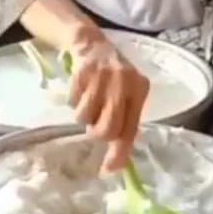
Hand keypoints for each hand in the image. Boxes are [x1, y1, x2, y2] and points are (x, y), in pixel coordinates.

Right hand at [66, 30, 149, 172]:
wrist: (92, 44)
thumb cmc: (111, 76)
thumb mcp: (126, 94)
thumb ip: (126, 120)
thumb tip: (118, 158)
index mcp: (139, 90)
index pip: (131, 128)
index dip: (120, 151)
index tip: (110, 169)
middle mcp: (123, 83)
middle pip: (108, 128)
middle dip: (97, 132)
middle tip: (94, 126)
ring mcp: (102, 77)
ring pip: (86, 117)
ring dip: (83, 115)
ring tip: (88, 101)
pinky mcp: (83, 72)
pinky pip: (73, 102)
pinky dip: (74, 100)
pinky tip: (81, 89)